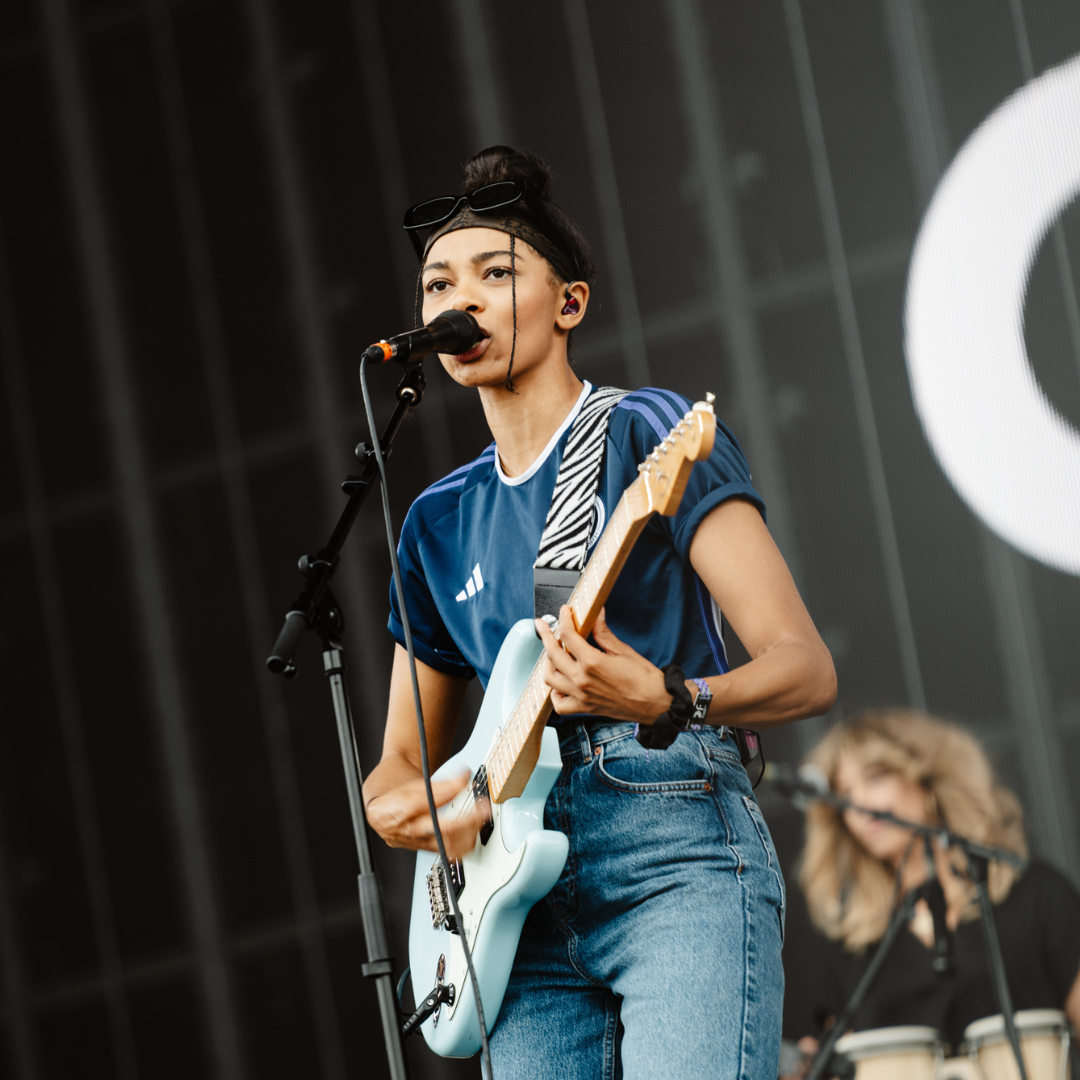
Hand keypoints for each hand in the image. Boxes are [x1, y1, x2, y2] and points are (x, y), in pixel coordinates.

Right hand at [365, 770, 487, 859]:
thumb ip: (439, 781)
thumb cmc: (394, 790)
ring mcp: (413, 843)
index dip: (449, 788)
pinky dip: (462, 843)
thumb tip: (465, 776)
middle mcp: (404, 830)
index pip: (427, 800)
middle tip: (483, 808)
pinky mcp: (420, 849)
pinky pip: (445, 851)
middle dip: (467, 820)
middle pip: (441, 830)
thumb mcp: (412, 779)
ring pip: (446, 846)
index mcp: (396, 808)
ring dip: (469, 833)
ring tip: (480, 819)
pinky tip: (471, 832)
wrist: (380, 806)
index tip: (465, 777)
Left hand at [534, 606, 668, 723]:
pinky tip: (560, 683)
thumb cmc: (645, 679)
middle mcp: (582, 680)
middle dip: (545, 636)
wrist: (657, 704)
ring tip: (552, 653)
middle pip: (553, 654)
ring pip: (550, 678)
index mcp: (592, 662)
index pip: (568, 636)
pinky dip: (554, 694)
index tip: (564, 612)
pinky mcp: (585, 708)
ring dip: (547, 663)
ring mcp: (581, 696)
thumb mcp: (623, 650)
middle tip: (543, 626)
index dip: (563, 620)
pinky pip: (560, 704)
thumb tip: (596, 614)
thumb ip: (603, 632)